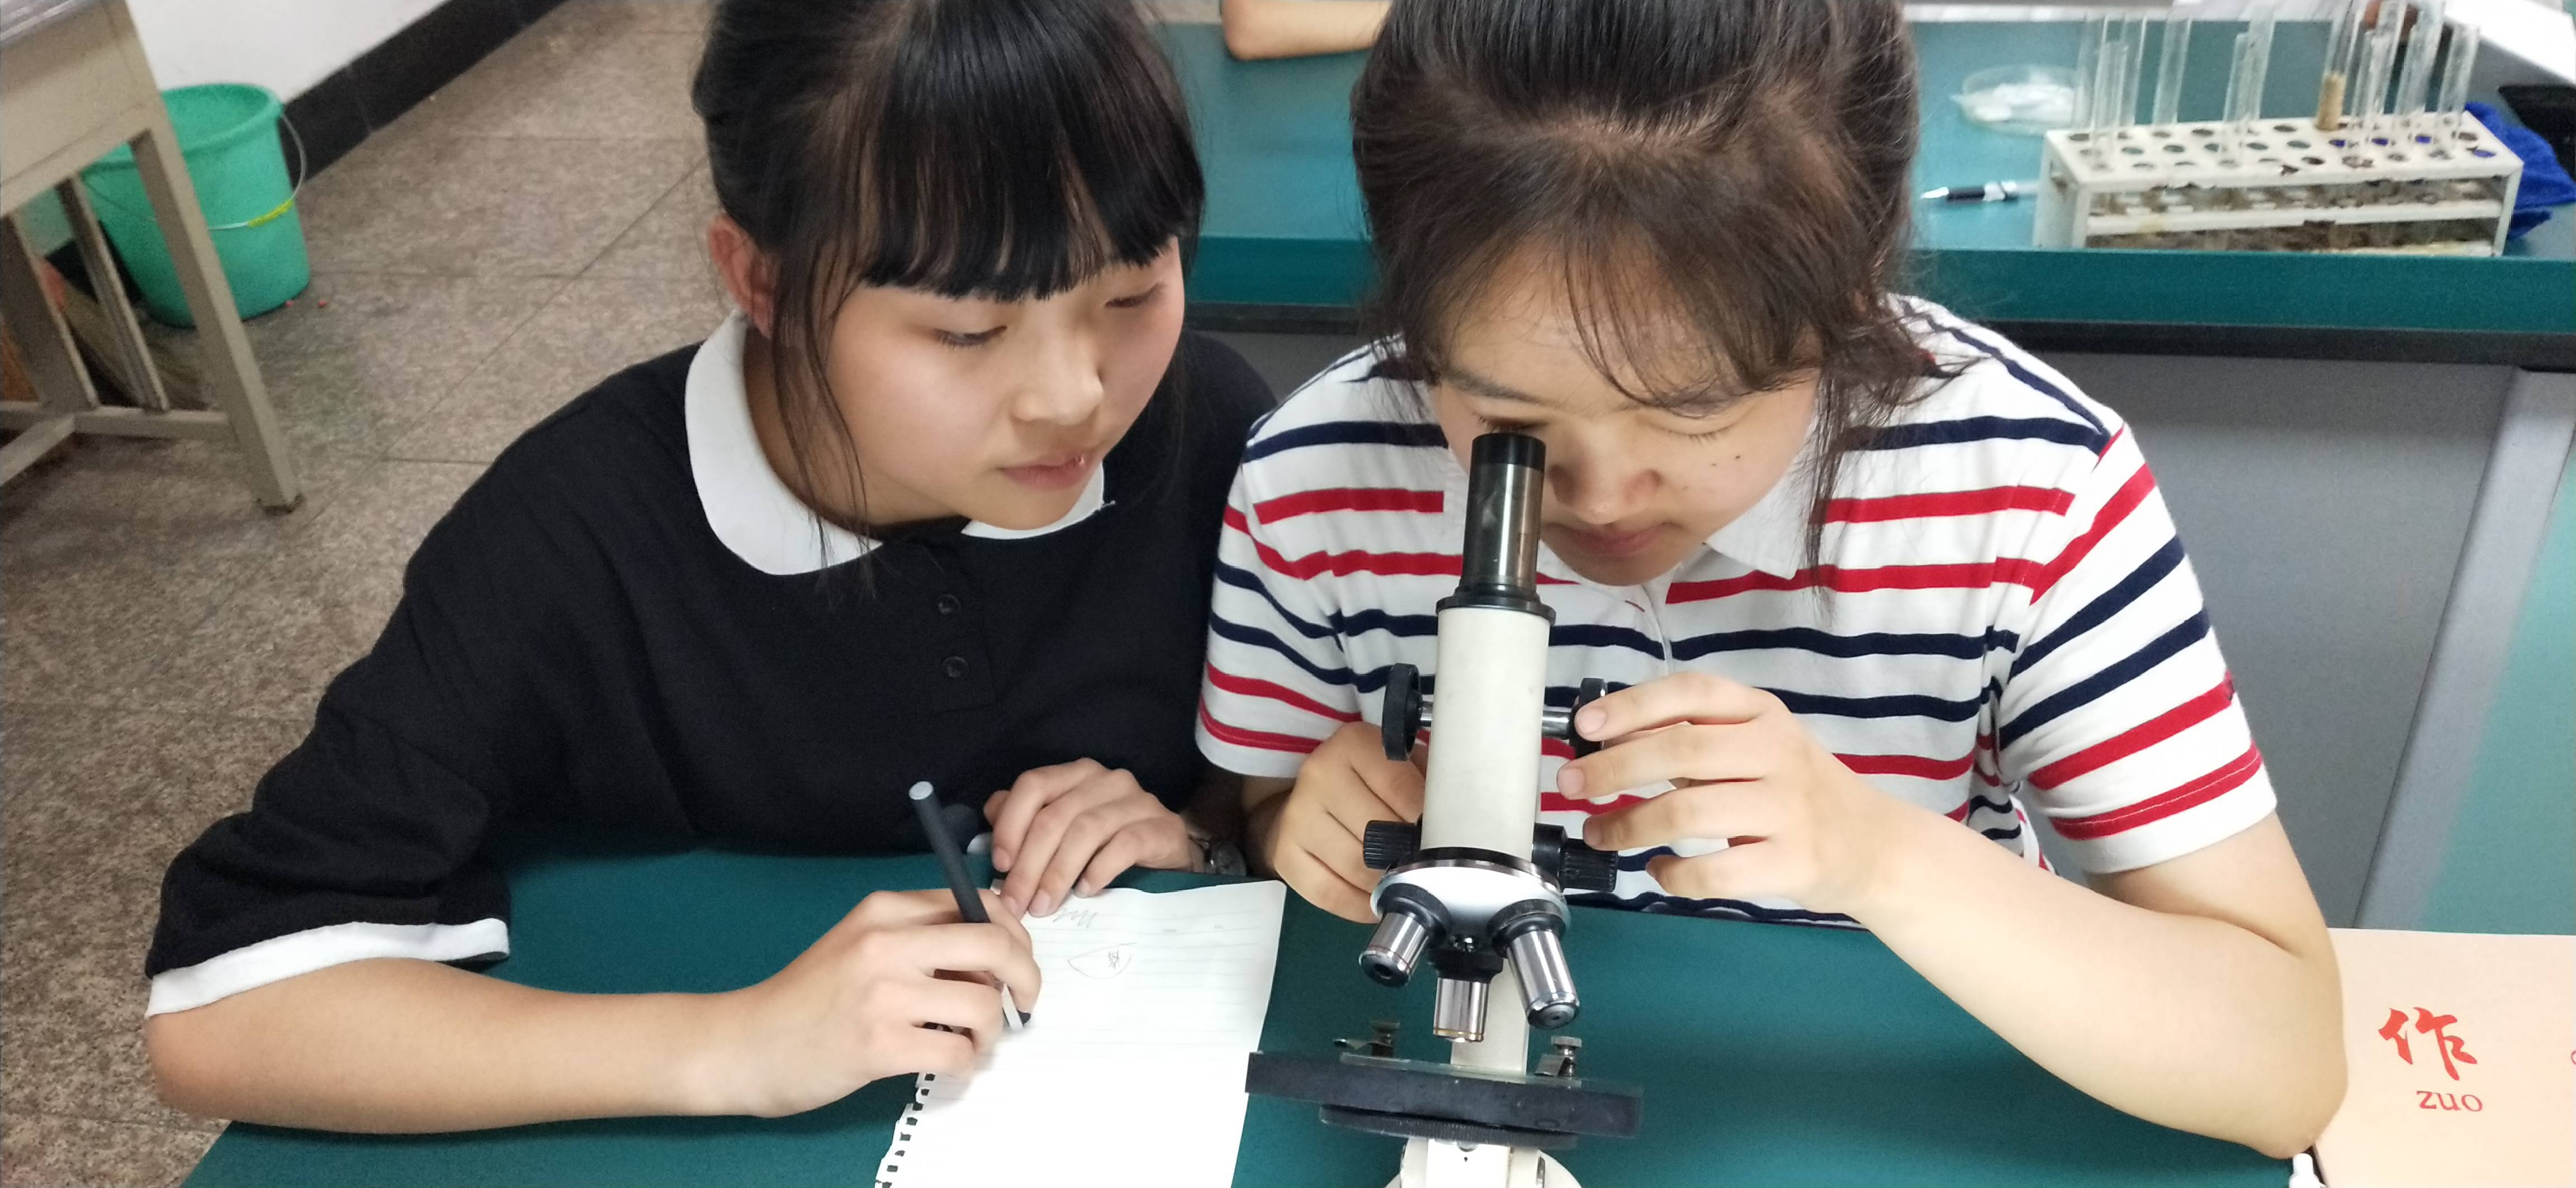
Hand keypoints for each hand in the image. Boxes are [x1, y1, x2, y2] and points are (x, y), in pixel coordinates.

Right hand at [697, 889, 1040, 1117]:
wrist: (746, 1043)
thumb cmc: (809, 998)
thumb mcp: (860, 944)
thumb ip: (919, 938)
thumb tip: (994, 955)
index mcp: (884, 910)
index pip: (978, 905)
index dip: (1014, 935)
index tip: (1016, 964)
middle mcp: (886, 943)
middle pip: (995, 945)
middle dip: (1027, 977)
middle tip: (1024, 1003)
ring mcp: (882, 994)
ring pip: (983, 1004)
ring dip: (992, 1032)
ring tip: (972, 1043)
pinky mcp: (878, 1045)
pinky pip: (957, 1052)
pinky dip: (967, 1064)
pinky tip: (951, 1065)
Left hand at [985, 759, 1195, 917]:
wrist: (1168, 859)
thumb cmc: (1107, 846)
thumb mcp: (1063, 831)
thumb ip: (1027, 819)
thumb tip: (992, 815)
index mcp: (1076, 775)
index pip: (1034, 784)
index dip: (1011, 824)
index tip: (999, 865)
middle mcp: (1107, 779)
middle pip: (1056, 816)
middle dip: (1029, 864)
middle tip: (1016, 902)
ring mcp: (1138, 800)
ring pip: (1086, 830)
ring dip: (1058, 873)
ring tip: (1045, 905)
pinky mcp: (1162, 826)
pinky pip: (1125, 844)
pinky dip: (1100, 869)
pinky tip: (1086, 891)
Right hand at [1254, 721, 1424, 922]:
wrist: (1309, 799)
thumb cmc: (1368, 784)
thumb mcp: (1402, 767)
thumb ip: (1428, 784)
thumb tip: (1457, 823)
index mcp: (1353, 745)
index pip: (1401, 788)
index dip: (1427, 820)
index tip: (1444, 838)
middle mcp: (1319, 774)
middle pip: (1378, 833)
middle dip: (1408, 856)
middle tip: (1427, 867)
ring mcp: (1297, 816)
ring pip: (1357, 867)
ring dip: (1387, 883)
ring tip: (1403, 882)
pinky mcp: (1284, 853)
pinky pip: (1329, 894)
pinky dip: (1359, 906)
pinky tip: (1376, 900)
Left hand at [1555, 672, 1941, 915]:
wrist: (1873, 844)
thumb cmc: (1794, 789)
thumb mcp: (1753, 745)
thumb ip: (1691, 738)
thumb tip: (1606, 740)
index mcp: (1762, 714)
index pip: (1693, 693)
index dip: (1634, 706)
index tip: (1585, 725)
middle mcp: (1778, 753)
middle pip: (1682, 751)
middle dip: (1613, 768)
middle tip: (1569, 785)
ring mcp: (1788, 809)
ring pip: (1690, 813)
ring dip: (1629, 825)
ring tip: (1599, 834)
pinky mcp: (1793, 863)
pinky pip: (1716, 872)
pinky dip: (1673, 875)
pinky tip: (1658, 872)